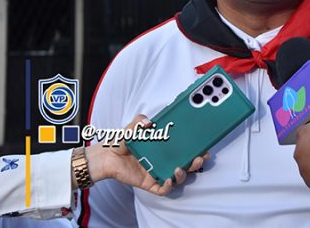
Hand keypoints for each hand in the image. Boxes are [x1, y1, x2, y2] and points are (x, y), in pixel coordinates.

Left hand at [81, 115, 209, 194]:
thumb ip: (139, 121)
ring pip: (178, 177)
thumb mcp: (132, 127)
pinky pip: (163, 189)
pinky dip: (169, 186)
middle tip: (200, 157)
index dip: (195, 147)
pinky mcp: (149, 183)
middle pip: (187, 164)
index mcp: (164, 147)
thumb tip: (148, 121)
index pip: (184, 148)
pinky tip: (169, 179)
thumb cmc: (121, 142)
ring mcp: (158, 172)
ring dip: (183, 174)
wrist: (106, 156)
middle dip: (196, 162)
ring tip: (180, 168)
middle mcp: (164, 160)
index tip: (203, 144)